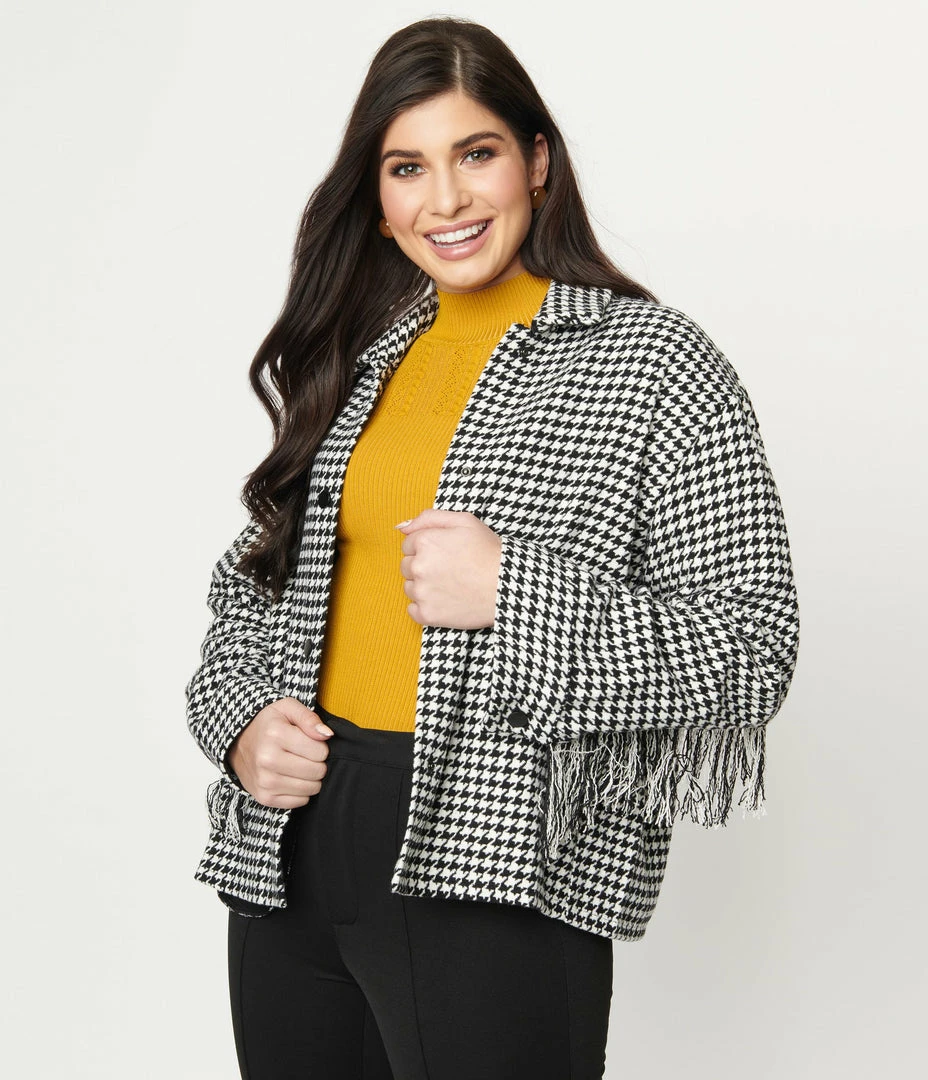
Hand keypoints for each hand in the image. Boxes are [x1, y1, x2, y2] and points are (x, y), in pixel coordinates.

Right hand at [226, 697, 333, 808]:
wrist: (238, 743)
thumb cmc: (268, 724)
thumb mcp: (287, 708)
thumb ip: (309, 718)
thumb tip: (327, 734)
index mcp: (276, 735)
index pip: (321, 751)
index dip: (320, 746)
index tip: (309, 742)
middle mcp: (267, 760)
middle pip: (317, 771)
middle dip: (317, 763)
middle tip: (305, 755)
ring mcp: (265, 781)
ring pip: (311, 788)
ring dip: (311, 778)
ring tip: (299, 765)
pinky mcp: (265, 798)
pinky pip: (300, 801)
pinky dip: (301, 791)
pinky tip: (291, 778)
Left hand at [395, 508, 500, 628]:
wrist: (507, 586)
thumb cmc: (488, 551)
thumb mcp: (464, 521)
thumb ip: (430, 517)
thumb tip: (402, 527)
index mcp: (425, 542)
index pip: (408, 544)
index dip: (427, 548)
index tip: (444, 553)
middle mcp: (418, 567)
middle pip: (406, 566)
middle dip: (422, 566)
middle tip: (449, 569)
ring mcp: (421, 592)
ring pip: (409, 587)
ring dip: (423, 586)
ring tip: (449, 585)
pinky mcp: (426, 614)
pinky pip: (412, 610)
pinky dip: (424, 607)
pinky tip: (444, 600)